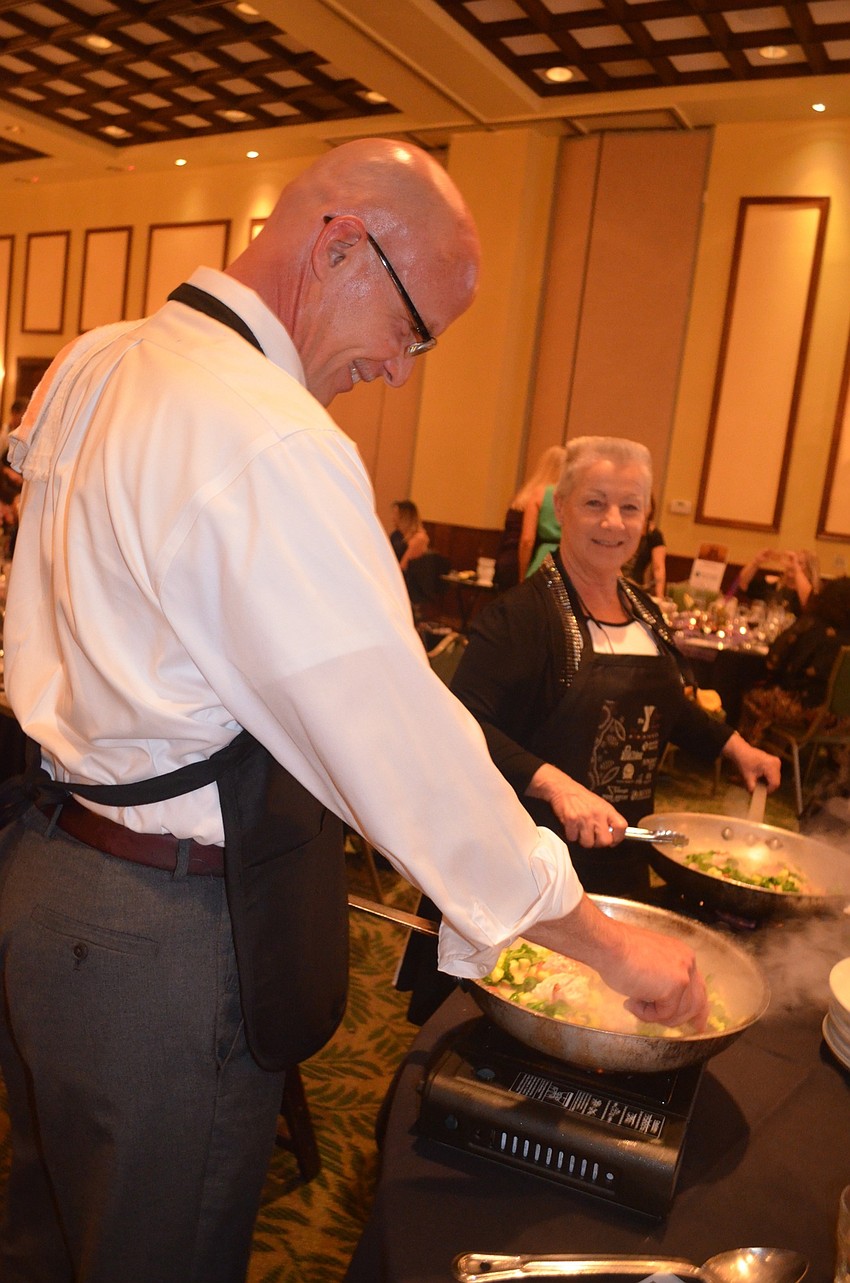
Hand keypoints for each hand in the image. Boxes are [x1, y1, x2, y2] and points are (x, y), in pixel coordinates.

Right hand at [527, 763, 626, 846]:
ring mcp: (584, 817)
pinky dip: (571, 835)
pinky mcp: (571, 819)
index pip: (621, 827)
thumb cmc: (581, 797)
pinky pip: (573, 838)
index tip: (613, 840)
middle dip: (598, 843)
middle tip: (593, 837)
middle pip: (605, 841)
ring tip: (581, 830)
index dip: (618, 838)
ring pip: (588, 843)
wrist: (564, 788)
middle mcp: (597, 813)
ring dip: (583, 840)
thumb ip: (608, 819)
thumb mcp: (600, 804)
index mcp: (607, 809)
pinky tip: (572, 827)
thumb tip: (613, 835)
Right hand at [527, 896, 707, 1030]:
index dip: (698, 1008)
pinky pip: (665, 1014)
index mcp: (682, 955)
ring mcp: (683, 974)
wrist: (608, 945)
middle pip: (696, 1002)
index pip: (697, 986)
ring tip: (634, 1005)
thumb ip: (660, 980)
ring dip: (656, 1015)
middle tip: (669, 1026)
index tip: (698, 1024)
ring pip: (680, 1012)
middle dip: (682, 1019)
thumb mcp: (647, 966)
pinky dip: (646, 1014)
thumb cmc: (617, 952)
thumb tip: (661, 1002)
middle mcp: (688, 962)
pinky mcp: (675, 986)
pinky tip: (631, 1002)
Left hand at [721, 732, 781, 790]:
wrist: (741, 751)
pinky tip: (760, 777)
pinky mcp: (775, 762)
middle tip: (758, 789)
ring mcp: (777, 762)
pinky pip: (774, 774)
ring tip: (758, 783)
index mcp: (771, 766)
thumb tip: (754, 796)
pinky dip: (768, 777)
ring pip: (775, 778)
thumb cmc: (744, 762)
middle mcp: (776, 763)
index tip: (759, 792)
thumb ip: (752, 788)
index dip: (768, 790)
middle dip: (767, 786)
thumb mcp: (747, 776)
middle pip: (776, 781)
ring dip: (768, 782)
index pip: (775, 783)